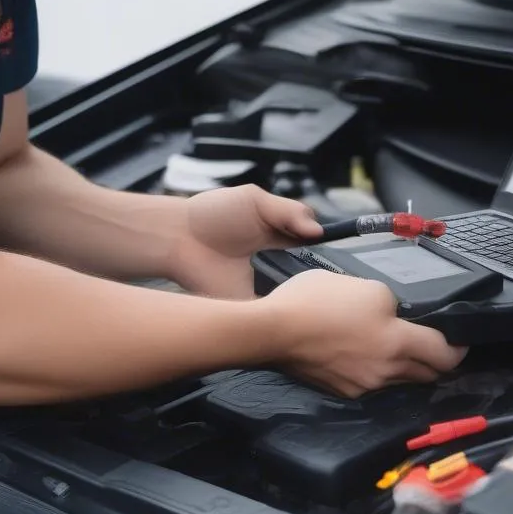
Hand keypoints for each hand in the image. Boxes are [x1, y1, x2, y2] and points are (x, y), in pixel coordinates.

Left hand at [170, 185, 322, 298]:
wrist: (180, 237)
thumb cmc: (215, 214)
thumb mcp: (256, 200)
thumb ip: (290, 211)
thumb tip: (318, 232)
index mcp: (284, 238)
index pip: (317, 248)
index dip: (327, 250)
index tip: (332, 251)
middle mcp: (280, 264)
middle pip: (312, 274)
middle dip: (321, 275)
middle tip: (326, 273)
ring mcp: (267, 286)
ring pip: (296, 295)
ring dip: (303, 291)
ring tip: (306, 287)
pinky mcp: (251, 305)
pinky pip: (273, 313)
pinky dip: (282, 309)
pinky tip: (285, 299)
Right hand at [262, 269, 467, 396]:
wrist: (272, 330)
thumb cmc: (320, 302)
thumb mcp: (369, 287)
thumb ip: (394, 305)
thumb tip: (398, 318)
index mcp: (398, 344)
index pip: (445, 356)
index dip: (459, 348)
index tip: (461, 340)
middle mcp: (386, 372)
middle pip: (427, 374)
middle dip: (436, 360)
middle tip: (436, 343)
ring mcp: (362, 386)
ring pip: (400, 380)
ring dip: (407, 367)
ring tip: (399, 346)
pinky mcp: (341, 390)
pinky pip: (372, 383)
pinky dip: (378, 370)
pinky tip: (365, 352)